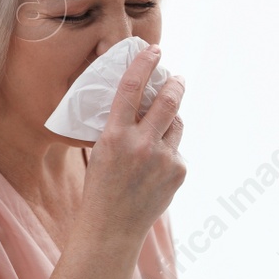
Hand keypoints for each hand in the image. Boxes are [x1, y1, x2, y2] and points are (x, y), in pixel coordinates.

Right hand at [78, 44, 184, 241]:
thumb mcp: (100, 151)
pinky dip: (169, 151)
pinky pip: (177, 150)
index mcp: (115, 136)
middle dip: (175, 83)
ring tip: (162, 124)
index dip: (144, 64)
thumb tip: (142, 103)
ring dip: (172, 118)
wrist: (112, 228)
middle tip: (176, 77)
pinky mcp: (178, 171)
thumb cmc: (100, 188)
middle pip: (168, 100)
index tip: (154, 50)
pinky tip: (155, 168)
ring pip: (177, 123)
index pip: (132, 88)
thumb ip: (120, 128)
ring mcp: (163, 159)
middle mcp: (141, 144)